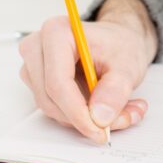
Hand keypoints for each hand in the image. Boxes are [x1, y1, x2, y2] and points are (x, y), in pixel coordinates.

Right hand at [18, 0, 158, 142]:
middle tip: (119, 119)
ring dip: (84, 118)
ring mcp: (34, 65)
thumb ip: (115, 90)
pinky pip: (53, 108)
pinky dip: (79, 115)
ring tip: (119, 109)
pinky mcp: (37, 81)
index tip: (99, 129)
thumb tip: (100, 116)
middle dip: (83, 117)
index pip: (58, 83)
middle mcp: (38, 47)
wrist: (117, 41)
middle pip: (50, 98)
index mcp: (57, 33)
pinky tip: (103, 107)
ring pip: (51, 107)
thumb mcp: (128, 64)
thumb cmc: (118, 44)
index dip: (78, 112)